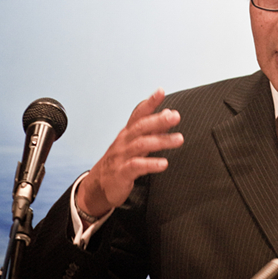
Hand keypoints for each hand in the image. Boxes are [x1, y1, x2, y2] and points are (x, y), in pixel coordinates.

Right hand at [77, 88, 183, 216]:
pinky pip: (136, 166)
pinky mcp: (121, 173)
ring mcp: (121, 157)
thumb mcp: (134, 144)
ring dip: (162, 141)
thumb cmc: (120, 162)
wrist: (98, 187)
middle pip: (141, 127)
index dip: (149, 102)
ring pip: (141, 145)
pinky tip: (164, 163)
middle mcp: (124, 142)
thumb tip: (167, 114)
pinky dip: (150, 164)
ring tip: (179, 139)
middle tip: (175, 116)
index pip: (138, 114)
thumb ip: (151, 130)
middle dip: (159, 120)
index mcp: (128, 133)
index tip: (161, 91)